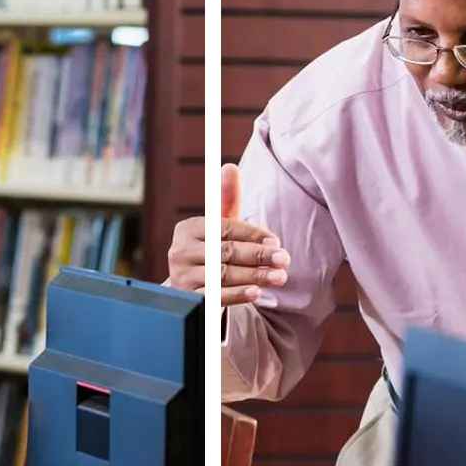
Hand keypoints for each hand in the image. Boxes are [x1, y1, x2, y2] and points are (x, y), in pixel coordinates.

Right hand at [167, 163, 289, 305]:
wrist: (190, 289)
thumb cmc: (211, 251)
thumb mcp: (218, 227)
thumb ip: (226, 200)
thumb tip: (229, 166)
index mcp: (188, 228)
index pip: (224, 228)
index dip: (252, 234)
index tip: (276, 240)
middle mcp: (180, 251)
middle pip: (225, 252)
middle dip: (259, 256)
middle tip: (285, 259)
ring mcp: (182, 276)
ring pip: (223, 274)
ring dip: (255, 276)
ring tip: (280, 277)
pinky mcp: (188, 299)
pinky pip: (215, 296)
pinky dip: (237, 295)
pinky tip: (257, 293)